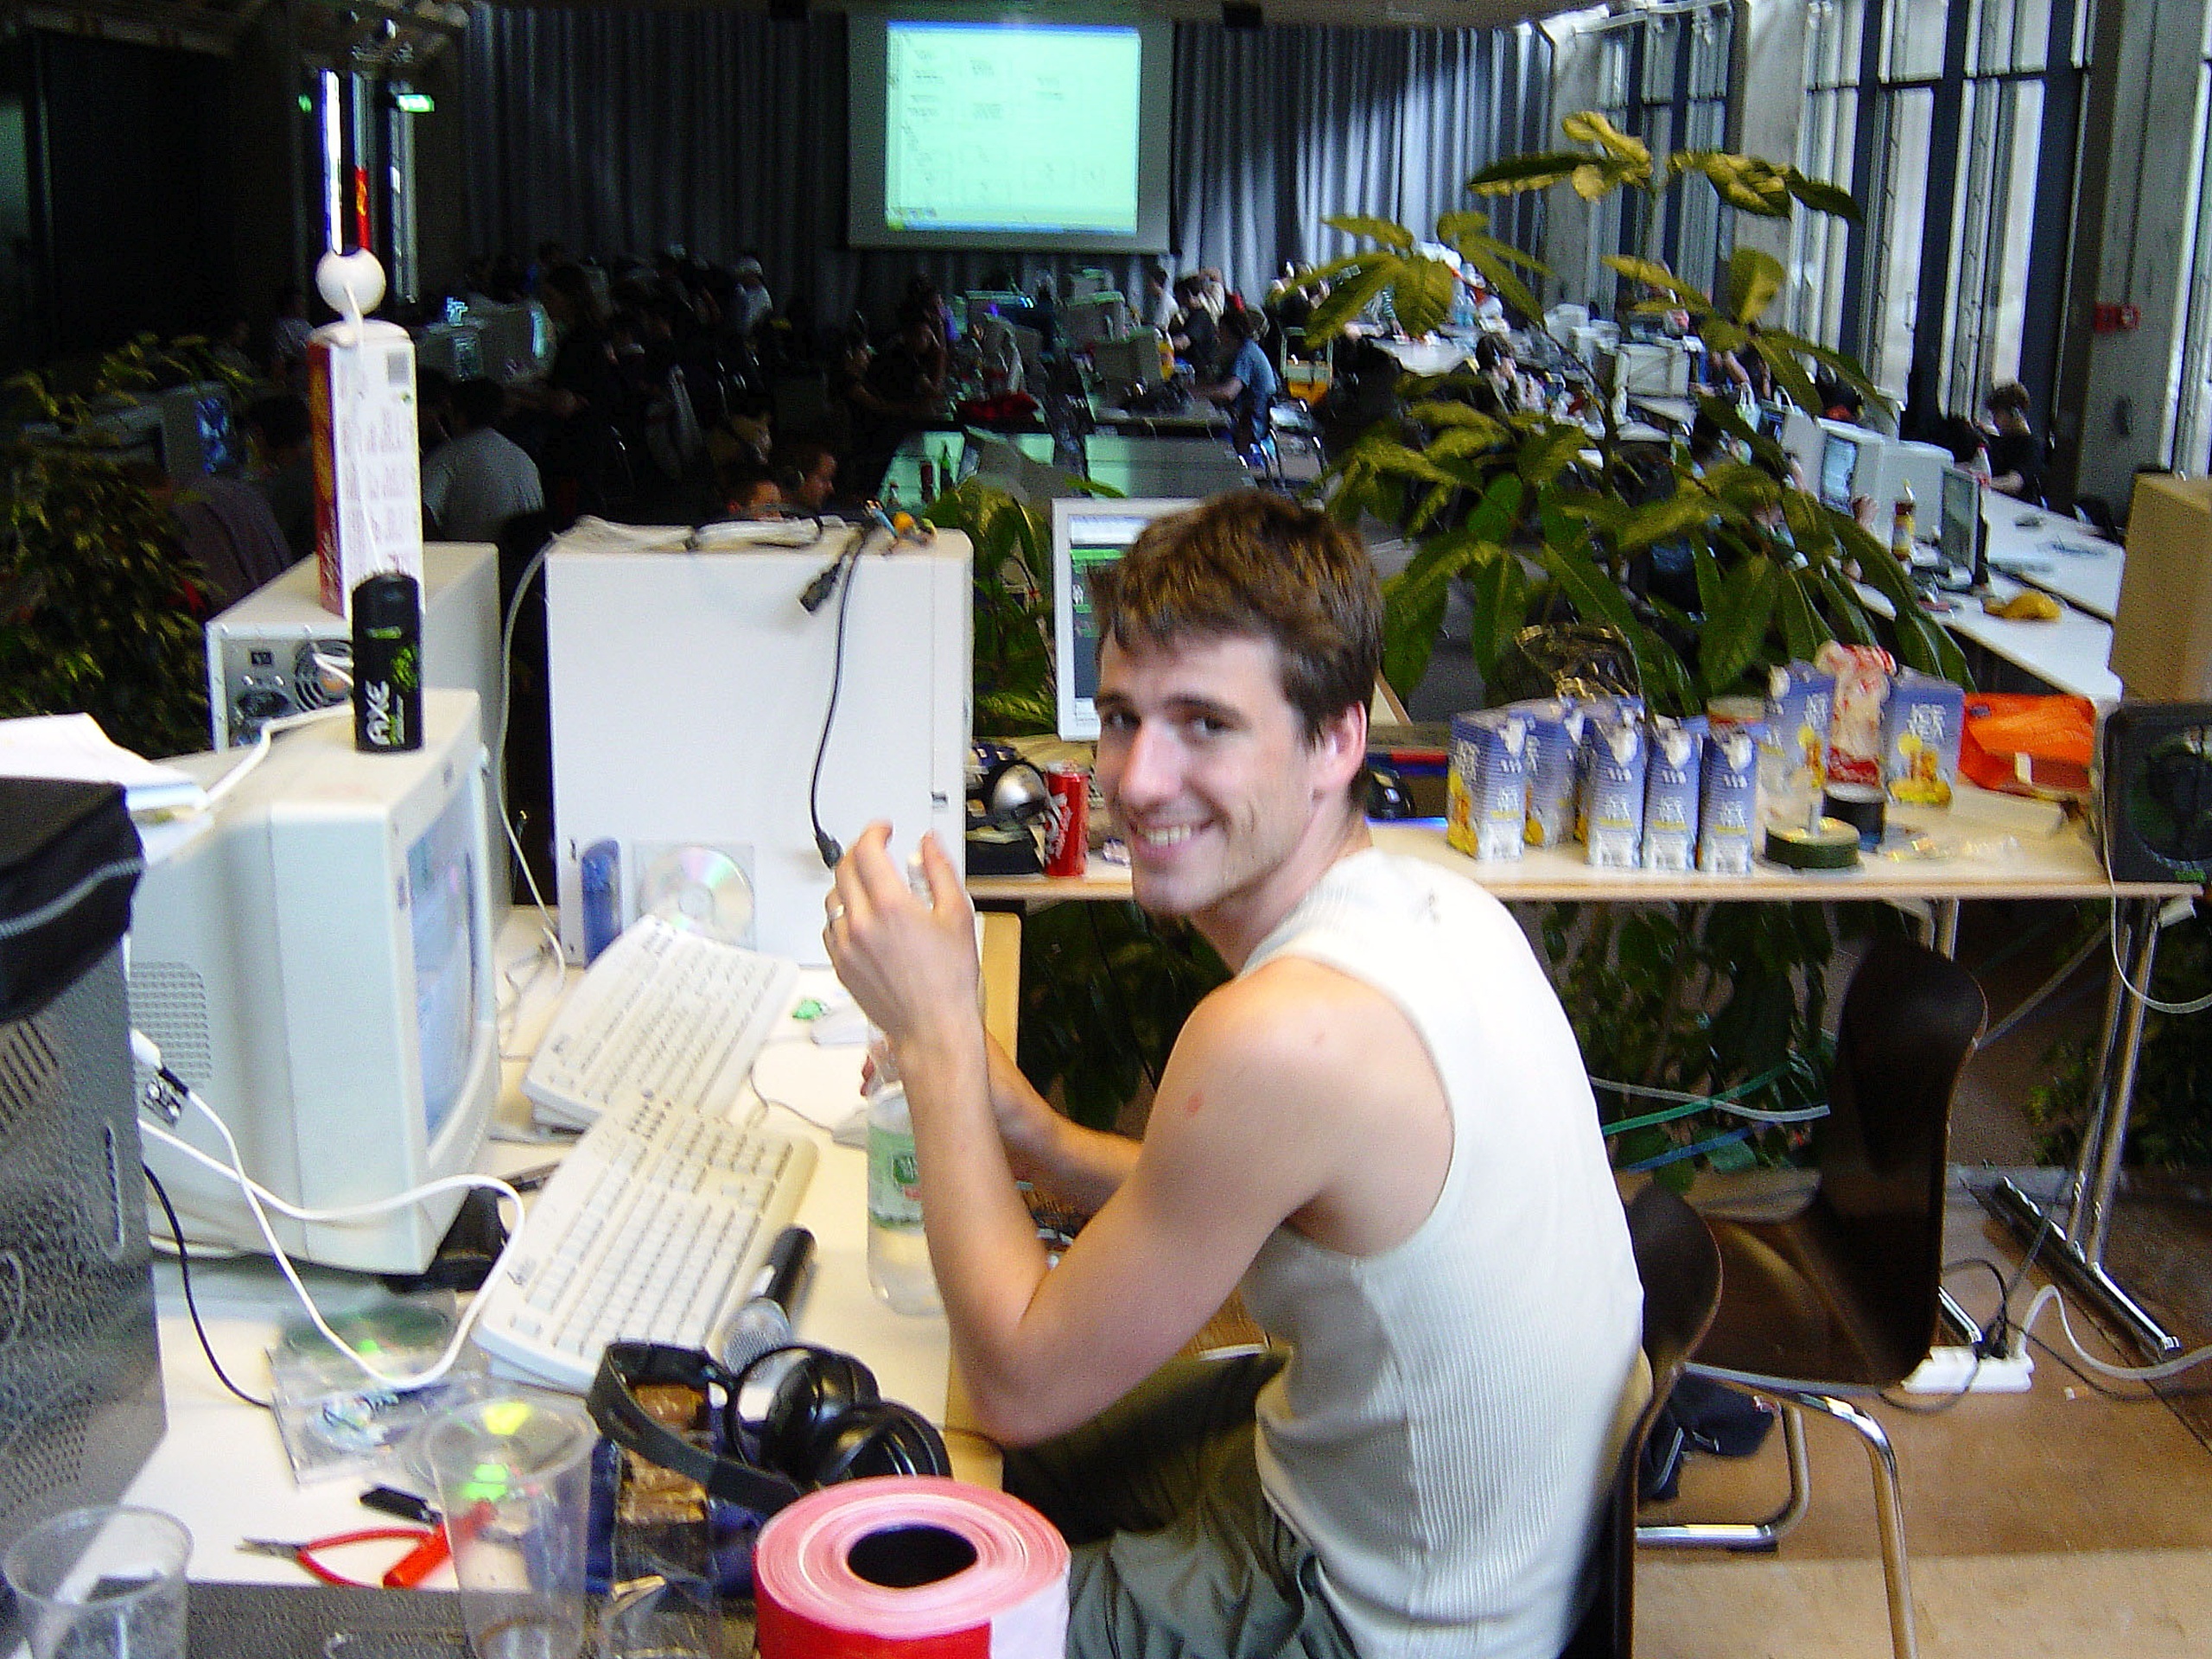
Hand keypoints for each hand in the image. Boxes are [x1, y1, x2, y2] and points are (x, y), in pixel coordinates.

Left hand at [823, 825, 979, 1064]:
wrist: (933, 1027)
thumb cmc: (948, 980)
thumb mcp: (957, 915)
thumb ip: (939, 871)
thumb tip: (928, 843)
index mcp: (890, 906)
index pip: (866, 850)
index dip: (874, 832)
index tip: (883, 830)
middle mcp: (861, 923)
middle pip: (843, 868)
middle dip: (860, 852)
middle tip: (877, 852)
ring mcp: (845, 945)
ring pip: (832, 897)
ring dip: (849, 883)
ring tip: (871, 887)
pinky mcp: (840, 965)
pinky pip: (830, 927)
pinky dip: (842, 914)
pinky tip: (863, 920)